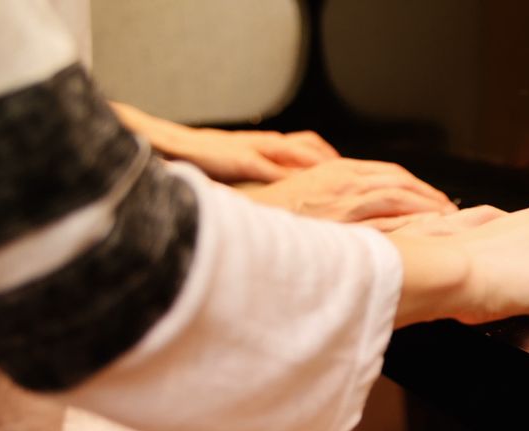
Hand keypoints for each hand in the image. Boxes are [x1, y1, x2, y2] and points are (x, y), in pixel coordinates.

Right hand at [110, 101, 338, 181]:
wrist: (171, 145)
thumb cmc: (204, 158)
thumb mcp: (240, 164)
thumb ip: (261, 172)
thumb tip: (282, 191)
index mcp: (265, 143)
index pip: (308, 146)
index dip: (330, 159)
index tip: (351, 173)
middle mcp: (266, 142)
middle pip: (311, 146)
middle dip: (336, 162)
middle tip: (358, 178)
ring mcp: (254, 148)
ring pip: (298, 152)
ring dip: (321, 166)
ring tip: (342, 183)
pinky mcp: (241, 157)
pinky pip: (272, 166)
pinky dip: (291, 177)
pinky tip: (305, 189)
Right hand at [245, 159, 457, 222]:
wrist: (241, 224)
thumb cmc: (269, 215)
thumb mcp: (305, 193)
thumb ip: (334, 194)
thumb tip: (358, 208)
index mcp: (336, 171)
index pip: (389, 174)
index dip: (416, 186)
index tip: (432, 199)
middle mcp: (344, 181)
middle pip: (400, 183)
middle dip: (429, 196)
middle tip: (449, 211)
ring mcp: (343, 201)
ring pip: (398, 198)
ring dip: (427, 208)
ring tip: (446, 222)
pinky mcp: (340, 223)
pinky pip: (385, 221)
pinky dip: (410, 224)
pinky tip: (427, 233)